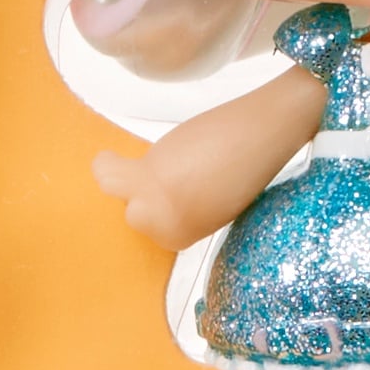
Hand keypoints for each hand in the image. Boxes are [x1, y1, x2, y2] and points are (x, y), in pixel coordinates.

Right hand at [88, 67, 325, 250]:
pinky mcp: (147, 171)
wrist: (264, 134)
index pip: (149, 230)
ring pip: (114, 190)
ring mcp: (153, 201)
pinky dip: (106, 163)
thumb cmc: (245, 165)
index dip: (158, 205)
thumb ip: (182, 209)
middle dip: (146, 191)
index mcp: (182, 236)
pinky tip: (109, 157)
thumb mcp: (213, 204)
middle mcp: (164, 226)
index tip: (172, 190)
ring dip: (124, 178)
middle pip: (131, 213)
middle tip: (175, 173)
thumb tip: (146, 201)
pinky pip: (105, 170)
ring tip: (149, 165)